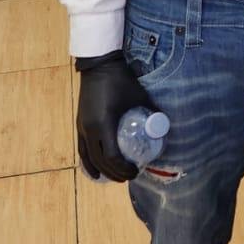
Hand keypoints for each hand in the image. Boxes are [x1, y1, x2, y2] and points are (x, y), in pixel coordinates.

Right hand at [75, 52, 154, 182]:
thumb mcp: (139, 97)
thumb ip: (151, 112)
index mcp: (105, 124)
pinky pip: (82, 149)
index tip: (135, 171)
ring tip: (114, 177)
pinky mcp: (79, 124)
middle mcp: (90, 129)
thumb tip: (163, 127)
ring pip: (89, 157)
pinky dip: (88, 162)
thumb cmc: (121, 80)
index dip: (123, 168)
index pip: (112, 156)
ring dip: (101, 170)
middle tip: (129, 176)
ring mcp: (82, 127)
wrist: (99, 66)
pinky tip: (95, 170)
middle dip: (115, 173)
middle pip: (101, 161)